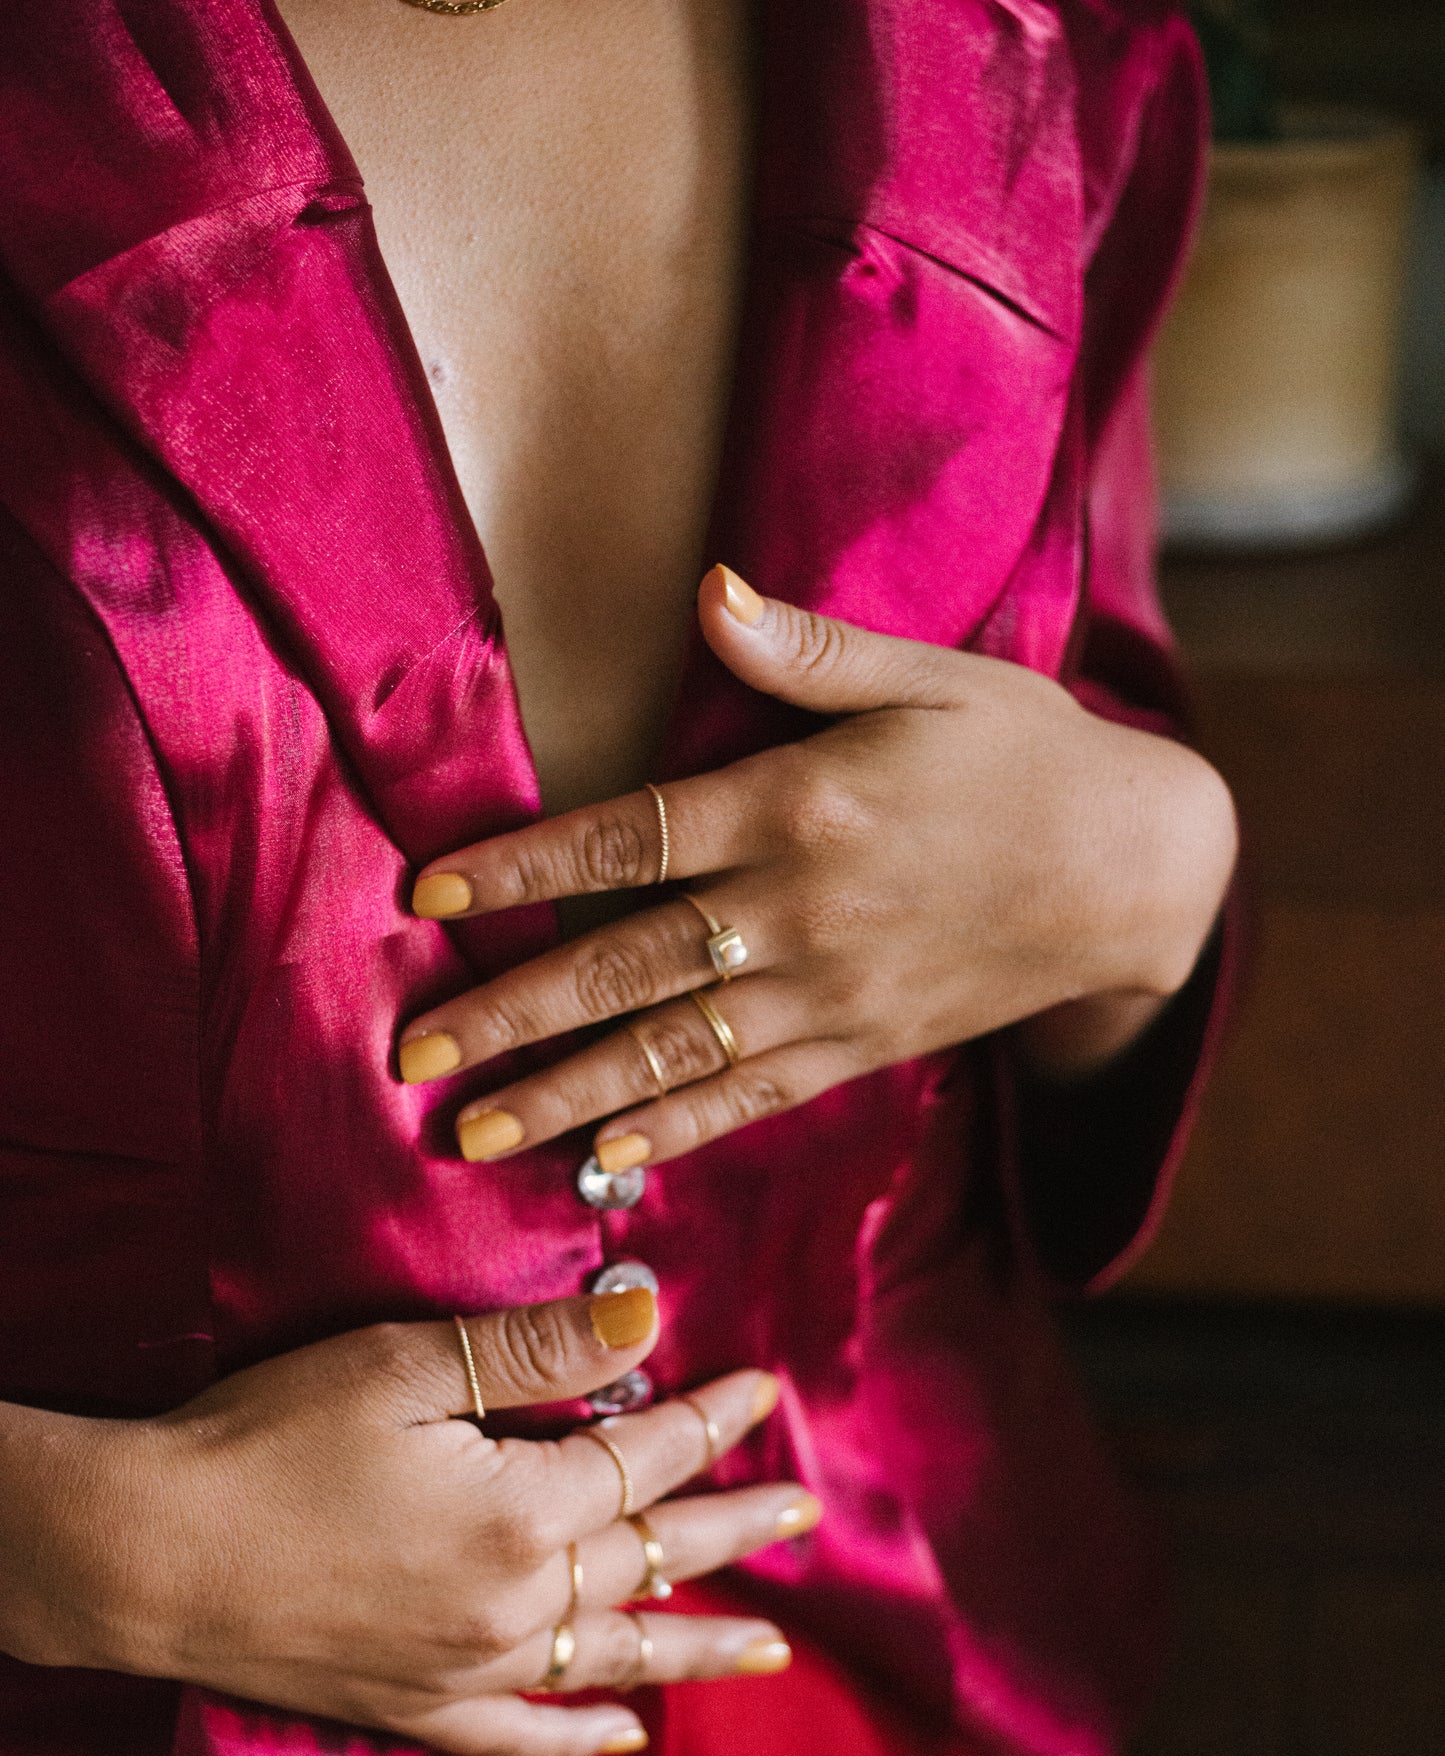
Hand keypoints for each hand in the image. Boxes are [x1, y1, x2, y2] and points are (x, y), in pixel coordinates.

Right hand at [0, 1287, 811, 1755]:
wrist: (143, 1552)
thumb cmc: (264, 1441)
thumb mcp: (401, 1369)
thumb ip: (531, 1349)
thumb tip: (641, 1315)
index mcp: (520, 1511)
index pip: (642, 1454)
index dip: (706, 1417)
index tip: (761, 1389)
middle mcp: (513, 1603)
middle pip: (650, 1555)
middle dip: (732, 1524)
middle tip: (802, 1511)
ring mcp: (467, 1667)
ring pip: (611, 1651)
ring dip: (697, 1645)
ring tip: (773, 1648)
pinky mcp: (413, 1707)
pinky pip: (520, 1735)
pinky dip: (580, 1736)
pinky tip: (628, 1734)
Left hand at [398, 567, 1235, 1167]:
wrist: (1136, 871)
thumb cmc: (1026, 755)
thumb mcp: (932, 676)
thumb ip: (808, 648)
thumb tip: (710, 590)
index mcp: (800, 806)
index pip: (628, 839)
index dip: (522, 867)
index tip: (429, 899)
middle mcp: (802, 910)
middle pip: (627, 964)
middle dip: (513, 1014)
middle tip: (413, 1057)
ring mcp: (833, 992)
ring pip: (677, 1048)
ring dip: (570, 1094)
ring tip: (476, 1133)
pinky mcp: (866, 1046)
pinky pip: (754, 1095)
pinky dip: (676, 1129)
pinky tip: (605, 1158)